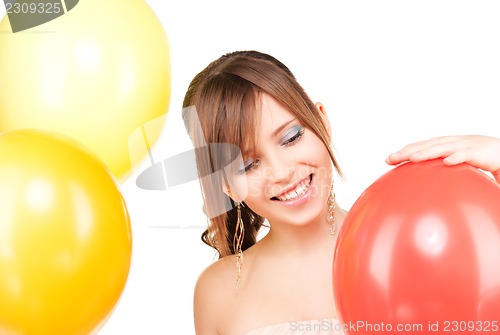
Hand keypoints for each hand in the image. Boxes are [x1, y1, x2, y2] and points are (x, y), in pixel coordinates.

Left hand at [385, 135, 499, 183]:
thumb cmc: (480, 159)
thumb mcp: (458, 166)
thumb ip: (443, 174)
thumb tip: (426, 190)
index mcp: (445, 144)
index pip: (421, 146)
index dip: (405, 151)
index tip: (388, 160)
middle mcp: (452, 142)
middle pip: (426, 145)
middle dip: (408, 151)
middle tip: (391, 159)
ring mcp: (465, 145)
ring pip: (443, 147)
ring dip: (427, 152)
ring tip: (413, 158)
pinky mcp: (479, 151)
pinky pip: (467, 154)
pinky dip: (457, 157)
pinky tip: (447, 162)